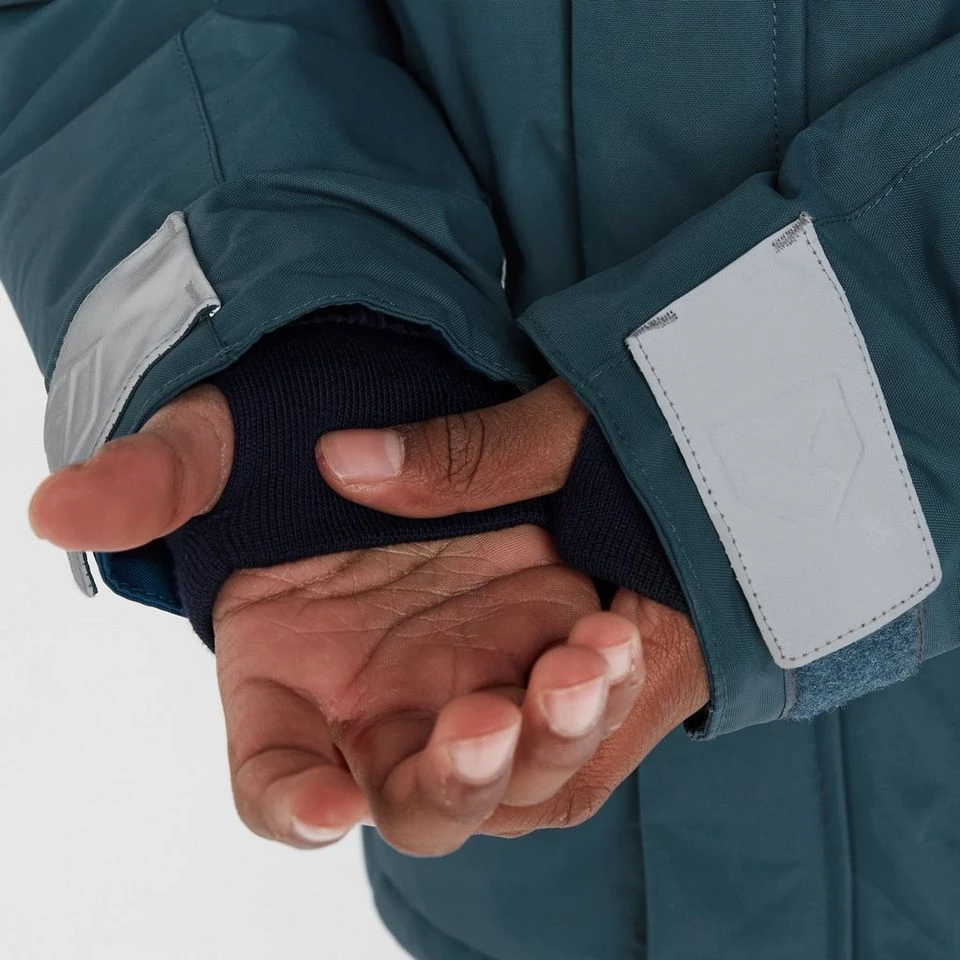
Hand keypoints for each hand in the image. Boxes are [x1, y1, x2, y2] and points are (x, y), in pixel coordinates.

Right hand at [27, 382, 658, 853]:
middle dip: (457, 779)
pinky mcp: (532, 638)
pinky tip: (615, 634)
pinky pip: (572, 696)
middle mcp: (378, 701)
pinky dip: (597, 686)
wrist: (372, 403)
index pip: (275, 776)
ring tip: (589, 657)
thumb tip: (60, 507)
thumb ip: (155, 477)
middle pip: (416, 797)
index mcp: (285, 676)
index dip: (291, 801)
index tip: (325, 804)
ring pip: (512, 764)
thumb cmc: (276, 437)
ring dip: (552, 738)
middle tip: (491, 716)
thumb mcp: (219, 442)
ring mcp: (461, 676)